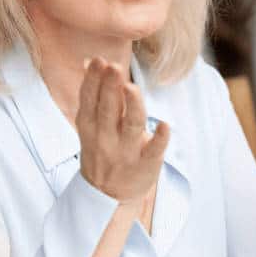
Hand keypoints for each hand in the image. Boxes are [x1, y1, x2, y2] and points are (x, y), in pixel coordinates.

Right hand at [76, 58, 168, 204]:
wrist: (107, 195)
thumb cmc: (102, 150)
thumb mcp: (90, 125)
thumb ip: (93, 93)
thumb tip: (90, 60)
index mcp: (90, 125)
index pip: (90, 99)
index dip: (94, 80)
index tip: (99, 61)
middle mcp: (106, 137)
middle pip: (108, 109)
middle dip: (110, 88)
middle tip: (114, 67)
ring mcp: (126, 152)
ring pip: (131, 126)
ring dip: (132, 106)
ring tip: (132, 88)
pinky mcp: (146, 164)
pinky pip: (153, 151)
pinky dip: (159, 139)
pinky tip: (165, 125)